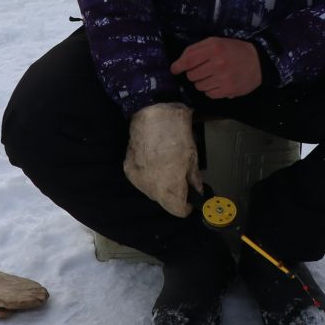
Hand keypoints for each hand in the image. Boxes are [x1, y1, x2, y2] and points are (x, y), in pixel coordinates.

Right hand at [123, 102, 200, 216]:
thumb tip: (197, 192)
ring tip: (166, 166)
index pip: (179, 211)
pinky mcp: (128, 169)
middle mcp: (151, 190)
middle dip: (174, 195)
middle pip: (165, 202)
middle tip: (181, 177)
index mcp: (169, 189)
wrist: (151, 113)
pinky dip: (149, 175)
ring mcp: (137, 180)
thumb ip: (194, 180)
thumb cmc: (176, 134)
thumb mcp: (192, 156)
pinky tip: (154, 161)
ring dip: (161, 185)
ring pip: (153, 192)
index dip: (188, 205)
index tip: (191, 196)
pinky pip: (142, 180)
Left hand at [172, 37, 262, 99]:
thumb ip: (196, 49)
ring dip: (202, 82)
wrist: (258, 61)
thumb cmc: (233, 50)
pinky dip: (211, 90)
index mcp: (214, 48)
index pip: (188, 60)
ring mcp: (224, 78)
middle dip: (194, 73)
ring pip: (199, 86)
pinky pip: (209, 95)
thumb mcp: (215, 42)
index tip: (175, 69)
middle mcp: (218, 63)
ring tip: (213, 76)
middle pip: (192, 75)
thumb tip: (178, 64)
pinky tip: (219, 83)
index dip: (178, 66)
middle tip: (204, 69)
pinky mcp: (229, 90)